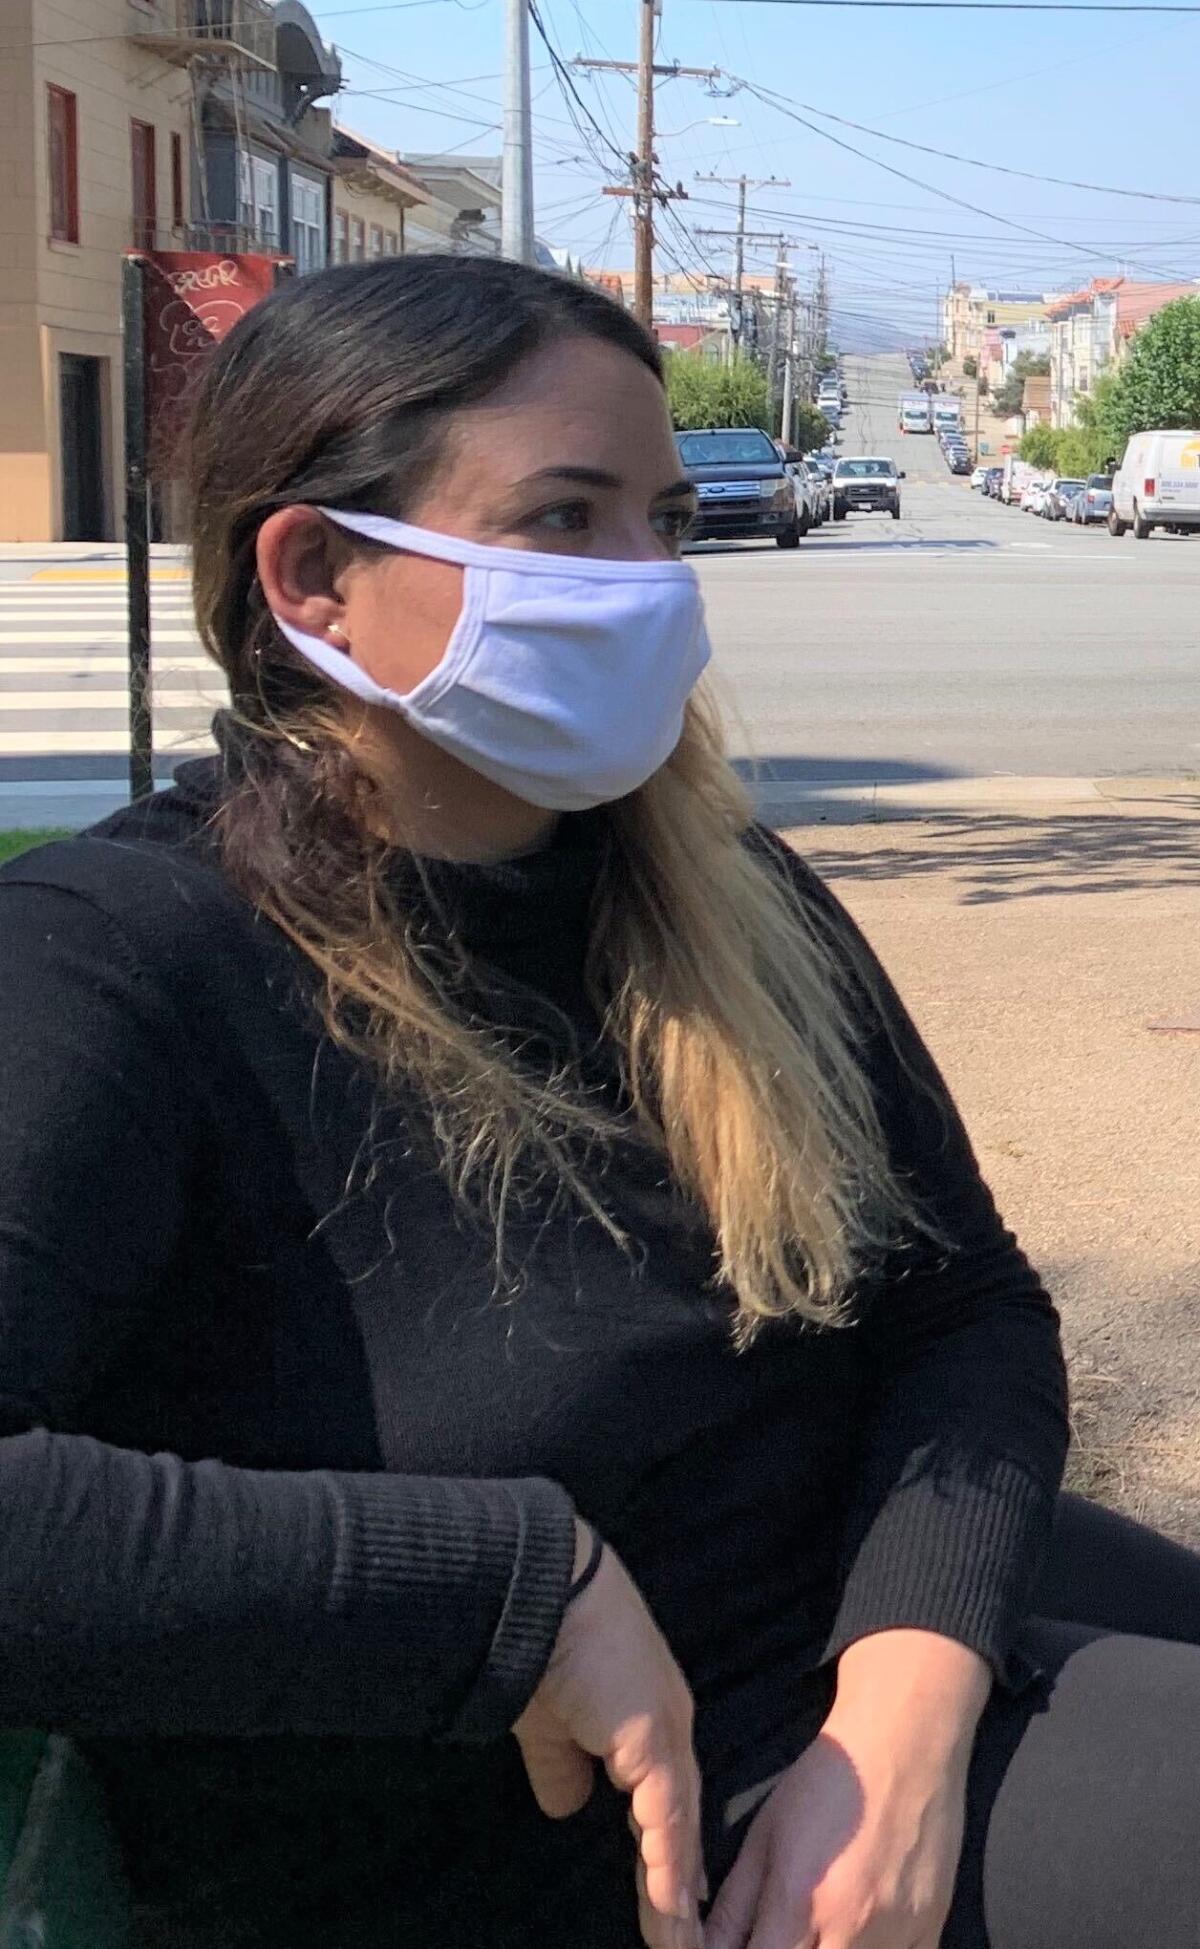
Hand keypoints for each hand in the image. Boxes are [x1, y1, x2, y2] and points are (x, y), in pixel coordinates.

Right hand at [513, 1519, 705, 1948]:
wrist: (547, 1590)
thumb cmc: (542, 1640)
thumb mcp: (549, 1721)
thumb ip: (561, 1765)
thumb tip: (565, 1806)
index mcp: (647, 1717)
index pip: (666, 1796)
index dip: (671, 1847)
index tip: (679, 1896)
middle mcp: (667, 1727)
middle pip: (682, 1820)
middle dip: (683, 1882)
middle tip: (689, 1937)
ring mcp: (665, 1734)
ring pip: (679, 1831)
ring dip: (678, 1895)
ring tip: (682, 1946)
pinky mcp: (653, 1742)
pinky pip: (666, 1821)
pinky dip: (668, 1869)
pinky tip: (672, 1911)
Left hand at [704, 1631, 988, 1948]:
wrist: (902, 1743)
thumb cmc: (825, 1782)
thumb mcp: (765, 1835)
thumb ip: (735, 1903)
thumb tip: (706, 1946)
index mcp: (798, 1903)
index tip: (753, 1940)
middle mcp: (848, 1929)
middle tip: (788, 1927)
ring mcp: (896, 1935)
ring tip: (826, 1916)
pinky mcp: (931, 1929)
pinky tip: (866, 1922)